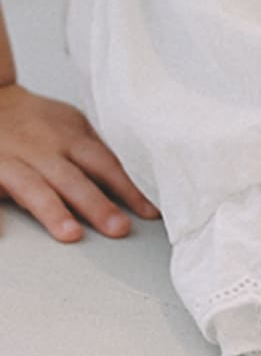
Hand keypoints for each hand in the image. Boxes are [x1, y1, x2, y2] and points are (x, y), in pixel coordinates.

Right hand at [0, 83, 159, 242]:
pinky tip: (0, 236)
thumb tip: (136, 176)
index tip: (151, 213)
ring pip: (33, 188)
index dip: (129, 189)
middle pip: (73, 179)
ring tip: (72, 233)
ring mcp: (11, 162)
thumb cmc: (36, 120)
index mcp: (70, 138)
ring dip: (53, 211)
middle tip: (119, 228)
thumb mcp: (72, 124)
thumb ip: (97, 150)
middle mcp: (43, 150)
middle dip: (97, 205)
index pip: (106, 165)